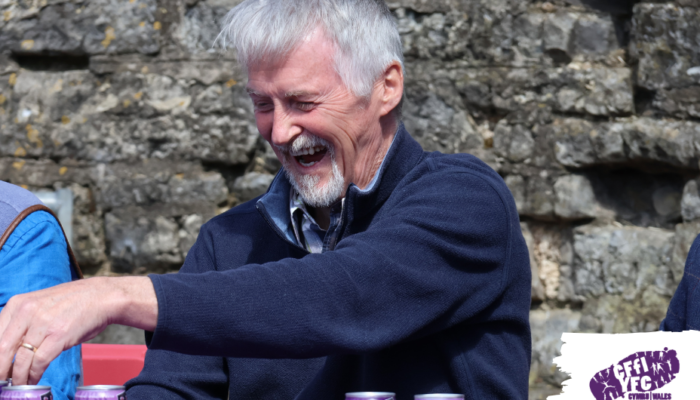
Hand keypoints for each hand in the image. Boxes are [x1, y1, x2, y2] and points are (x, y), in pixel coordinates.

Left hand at [0, 276, 157, 384]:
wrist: (102, 297)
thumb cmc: (73, 303)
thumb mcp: (40, 305)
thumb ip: (22, 322)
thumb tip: (7, 348)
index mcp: (17, 304)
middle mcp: (27, 312)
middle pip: (1, 350)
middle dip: (0, 371)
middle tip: (1, 381)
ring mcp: (43, 323)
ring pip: (20, 360)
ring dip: (17, 378)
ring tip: (18, 385)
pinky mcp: (58, 335)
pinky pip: (39, 362)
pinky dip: (33, 376)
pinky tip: (33, 380)